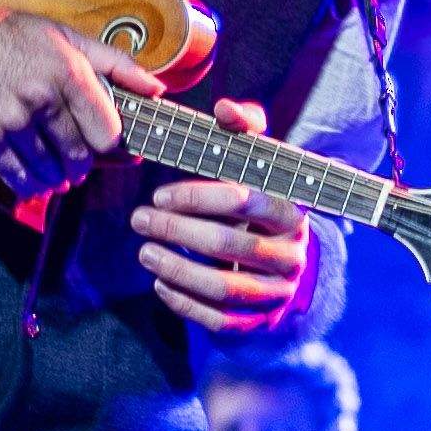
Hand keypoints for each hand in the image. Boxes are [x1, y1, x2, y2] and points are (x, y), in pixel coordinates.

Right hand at [0, 0, 124, 197]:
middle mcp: (40, 97)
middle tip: (78, 165)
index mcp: (67, 71)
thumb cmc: (10, 35)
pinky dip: (28, 184)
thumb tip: (157, 88)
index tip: (106, 147)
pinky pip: (15, 176)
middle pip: (78, 156)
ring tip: (57, 173)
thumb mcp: (66, 37)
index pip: (106, 132)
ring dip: (57, 179)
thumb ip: (116, 63)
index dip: (110, 146)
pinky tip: (33, 180)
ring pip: (48, 171)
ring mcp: (9, 120)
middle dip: (82, 166)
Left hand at [131, 96, 315, 333]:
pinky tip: (159, 284)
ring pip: (223, 287)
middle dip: (177, 231)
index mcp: (292, 212)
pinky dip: (185, 303)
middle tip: (138, 218)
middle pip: (231, 244)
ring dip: (176, 269)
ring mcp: (278, 293)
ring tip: (144, 252)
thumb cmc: (262, 207)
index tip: (160, 195)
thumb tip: (224, 107)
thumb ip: (245, 131)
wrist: (289, 270)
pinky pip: (220, 320)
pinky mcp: (260, 323)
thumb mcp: (260, 167)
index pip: (250, 201)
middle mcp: (291, 255)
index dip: (201, 197)